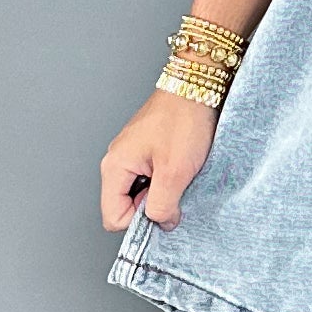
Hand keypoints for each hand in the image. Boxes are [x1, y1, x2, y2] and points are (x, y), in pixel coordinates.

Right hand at [100, 90, 217, 231]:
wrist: (197, 88)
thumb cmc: (183, 121)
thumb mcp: (174, 172)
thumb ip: (162, 205)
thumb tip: (162, 223)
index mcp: (114, 167)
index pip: (114, 217)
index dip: (140, 221)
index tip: (164, 205)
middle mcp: (117, 162)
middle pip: (126, 207)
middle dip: (152, 207)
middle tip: (175, 188)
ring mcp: (132, 156)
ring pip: (142, 194)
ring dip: (163, 193)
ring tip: (180, 175)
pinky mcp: (147, 152)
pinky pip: (152, 180)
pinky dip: (167, 181)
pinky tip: (181, 169)